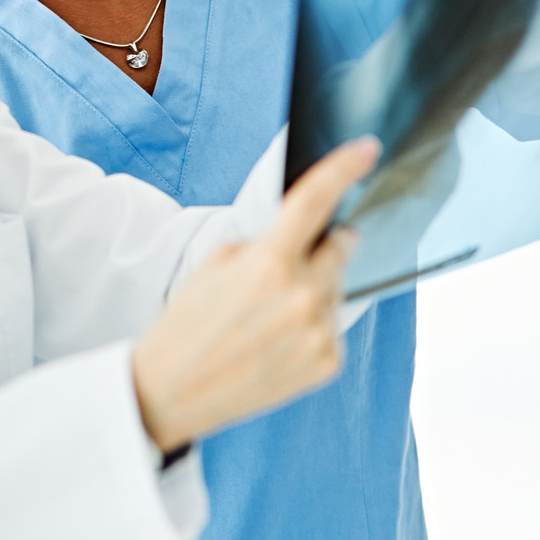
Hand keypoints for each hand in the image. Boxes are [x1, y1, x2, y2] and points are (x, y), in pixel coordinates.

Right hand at [131, 138, 378, 451]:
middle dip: (326, 243)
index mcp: (269, 263)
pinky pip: (334, 326)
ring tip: (270, 315)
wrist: (172, 391)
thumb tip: (309, 234)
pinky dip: (313, 325)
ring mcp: (317, 333)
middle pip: (342, 246)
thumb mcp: (216, 261)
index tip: (367, 149)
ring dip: (314, 289)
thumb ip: (267, 241)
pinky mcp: (326, 363)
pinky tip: (280, 340)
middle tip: (293, 260)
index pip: (315, 200)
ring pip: (336, 288)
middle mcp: (301, 296)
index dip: (345, 168)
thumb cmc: (190, 320)